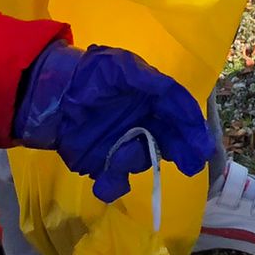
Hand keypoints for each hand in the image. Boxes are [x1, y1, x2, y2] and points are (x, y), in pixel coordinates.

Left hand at [14, 43, 211, 202]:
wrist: (52, 93)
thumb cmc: (91, 75)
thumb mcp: (123, 68)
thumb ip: (152, 82)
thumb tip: (177, 98)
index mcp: (152, 100)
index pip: (178, 115)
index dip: (192, 129)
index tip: (202, 145)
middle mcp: (143, 123)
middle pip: (169, 141)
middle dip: (181, 152)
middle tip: (191, 164)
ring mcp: (123, 144)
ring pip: (141, 160)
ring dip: (134, 160)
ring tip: (117, 156)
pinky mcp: (101, 162)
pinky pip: (115, 181)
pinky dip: (113, 185)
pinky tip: (105, 184)